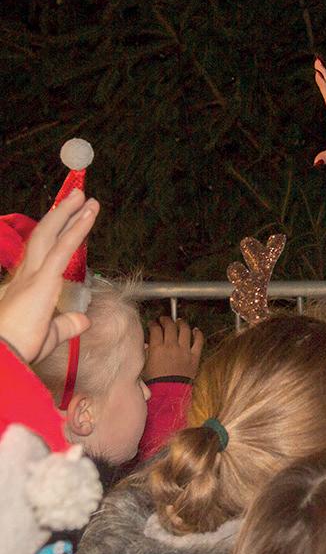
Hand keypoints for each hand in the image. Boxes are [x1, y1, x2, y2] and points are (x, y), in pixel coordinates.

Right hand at [0, 190, 98, 362]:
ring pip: (51, 235)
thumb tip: (83, 320)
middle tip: (77, 196)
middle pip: (44, 236)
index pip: (42, 254)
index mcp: (26, 287)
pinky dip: (77, 229)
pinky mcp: (42, 281)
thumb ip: (67, 324)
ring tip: (84, 195)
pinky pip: (63, 248)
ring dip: (69, 212)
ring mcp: (32, 276)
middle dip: (61, 215)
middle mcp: (25, 276)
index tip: (68, 220)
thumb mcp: (50, 334)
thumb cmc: (20, 349)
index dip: (55, 234)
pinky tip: (88, 214)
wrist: (3, 357)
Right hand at [144, 316, 203, 380]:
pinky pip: (198, 341)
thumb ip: (145, 352)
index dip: (153, 324)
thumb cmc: (154, 381)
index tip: (152, 323)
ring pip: (185, 330)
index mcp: (157, 348)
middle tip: (164, 319)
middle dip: (166, 320)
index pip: (155, 329)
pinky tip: (196, 330)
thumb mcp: (144, 365)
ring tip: (179, 321)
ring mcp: (184, 351)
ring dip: (182, 323)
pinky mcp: (194, 357)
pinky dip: (198, 333)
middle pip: (170, 326)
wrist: (168, 393)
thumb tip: (147, 344)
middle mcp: (171, 347)